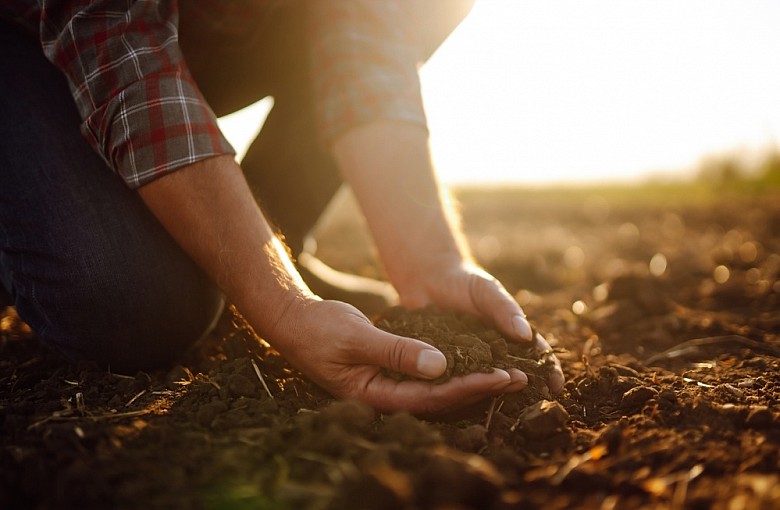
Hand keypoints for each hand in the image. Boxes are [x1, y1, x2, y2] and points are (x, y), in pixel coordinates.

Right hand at [267, 297, 526, 413]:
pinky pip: (428, 376)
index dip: (469, 388)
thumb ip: (397, 352)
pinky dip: (453, 369)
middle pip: (441, 400)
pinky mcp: (390, 372)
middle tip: (520, 378)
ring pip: (437, 390)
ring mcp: (388, 386)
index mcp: (375, 395)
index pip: (432, 398)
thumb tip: (440, 366)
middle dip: (480, 389)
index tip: (501, 376)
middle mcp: (386, 397)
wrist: (294, 322)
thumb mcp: (357, 337)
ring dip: (471, 380)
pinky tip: (475, 362)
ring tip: (508, 373)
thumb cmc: (319, 329)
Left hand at [395, 259, 564, 394]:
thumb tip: (526, 335)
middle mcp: (494, 353)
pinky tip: (464, 404)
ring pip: (486, 384)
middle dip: (527, 392)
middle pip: (515, 376)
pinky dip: (462, 393)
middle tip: (534, 408)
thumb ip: (505, 310)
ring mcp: (471, 362)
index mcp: (511, 336)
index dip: (549, 371)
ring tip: (502, 409)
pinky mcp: (446, 366)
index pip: (536, 356)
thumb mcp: (487, 291)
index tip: (556, 386)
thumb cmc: (465, 282)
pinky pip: (456, 382)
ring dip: (494, 396)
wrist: (428, 280)